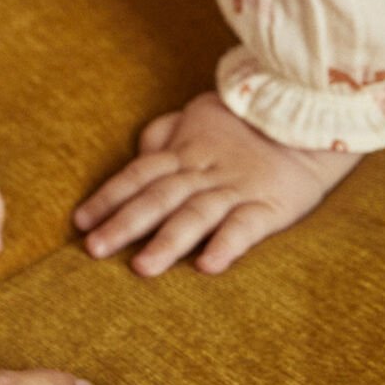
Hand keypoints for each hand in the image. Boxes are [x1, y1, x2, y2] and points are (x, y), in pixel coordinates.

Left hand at [73, 90, 361, 276]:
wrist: (304, 119)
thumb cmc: (244, 122)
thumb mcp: (196, 116)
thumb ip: (165, 136)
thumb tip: (137, 153)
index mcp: (183, 151)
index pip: (138, 174)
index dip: (108, 196)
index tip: (80, 221)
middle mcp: (203, 171)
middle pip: (157, 197)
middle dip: (124, 223)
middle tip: (94, 249)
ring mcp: (235, 189)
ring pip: (195, 215)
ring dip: (167, 242)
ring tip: (142, 268)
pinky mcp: (269, 206)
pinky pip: (245, 227)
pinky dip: (226, 245)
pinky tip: (207, 266)